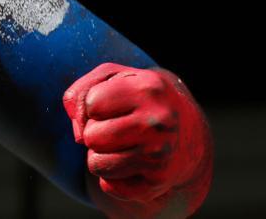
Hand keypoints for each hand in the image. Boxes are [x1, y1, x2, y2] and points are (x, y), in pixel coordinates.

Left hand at [62, 63, 207, 203]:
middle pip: (91, 136)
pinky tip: (132, 164)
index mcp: (148, 88)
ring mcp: (161, 154)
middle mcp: (158, 122)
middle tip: (118, 128)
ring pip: (96, 164)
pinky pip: (109, 187)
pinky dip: (113, 178)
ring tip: (123, 145)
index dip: (94, 106)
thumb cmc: (137, 99)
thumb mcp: (111, 78)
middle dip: (95, 132)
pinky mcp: (159, 182)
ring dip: (101, 156)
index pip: (91, 103)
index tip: (114, 105)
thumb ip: (80, 93)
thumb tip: (78, 135)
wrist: (187, 130)